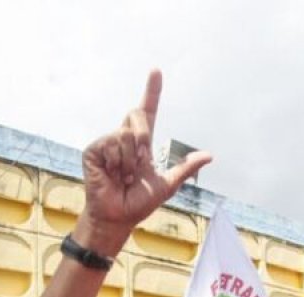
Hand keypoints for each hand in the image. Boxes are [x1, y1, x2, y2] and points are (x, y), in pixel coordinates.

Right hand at [75, 70, 212, 257]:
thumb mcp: (167, 185)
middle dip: (143, 136)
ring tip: (124, 175)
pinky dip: (117, 161)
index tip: (156, 71)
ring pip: (125, 133)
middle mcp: (123, 139)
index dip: (152, 92)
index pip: (148, 112)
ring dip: (130, 159)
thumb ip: (185, 168)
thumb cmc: (138, 203)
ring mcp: (108, 143)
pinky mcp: (94, 150)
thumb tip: (209, 155)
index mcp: (141, 144)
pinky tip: (111, 174)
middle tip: (141, 161)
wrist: (118, 217)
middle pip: (137, 115)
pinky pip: (111, 142)